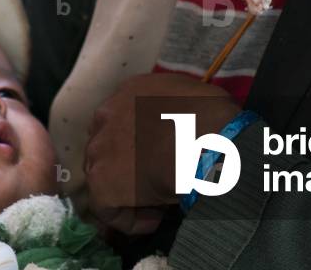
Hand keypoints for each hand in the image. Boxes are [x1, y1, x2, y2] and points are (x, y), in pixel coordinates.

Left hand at [83, 73, 239, 234]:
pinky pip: (110, 210)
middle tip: (157, 180)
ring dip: (130, 192)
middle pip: (108, 147)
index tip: (162, 156)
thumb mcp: (194, 96)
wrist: (206, 140)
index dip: (139, 143)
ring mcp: (99, 150)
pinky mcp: (101, 183)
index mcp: (130, 92)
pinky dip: (133, 219)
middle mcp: (107, 116)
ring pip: (106, 178)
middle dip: (129, 166)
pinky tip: (158, 218)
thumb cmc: (211, 116)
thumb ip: (177, 108)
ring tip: (161, 201)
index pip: (123, 120)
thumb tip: (183, 126)